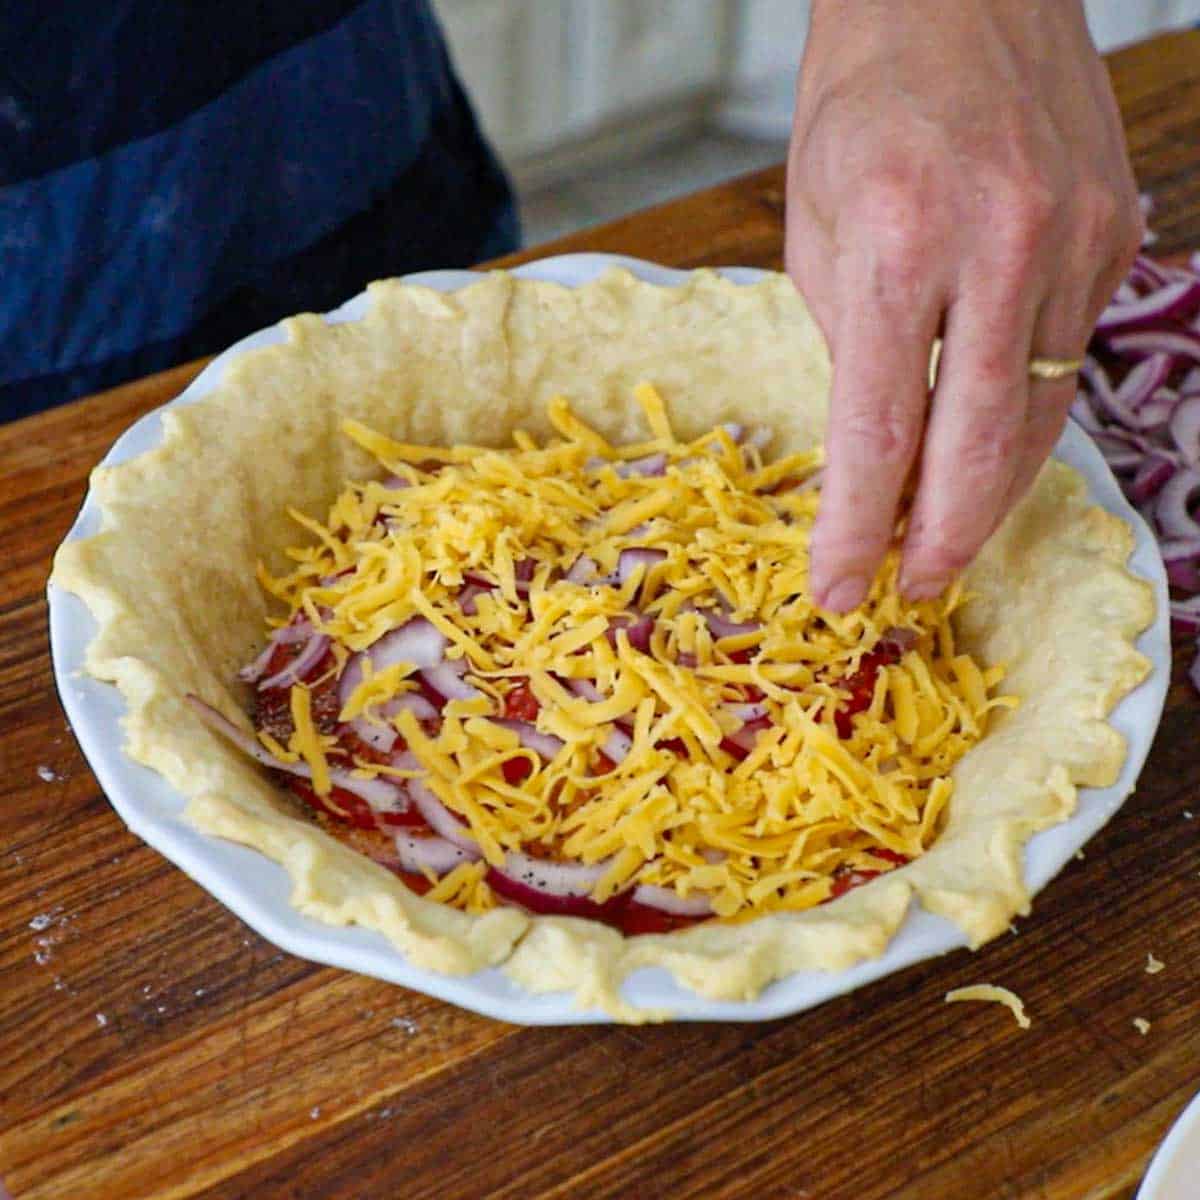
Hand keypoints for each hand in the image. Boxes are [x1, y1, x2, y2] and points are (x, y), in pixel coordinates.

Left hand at [786, 0, 1142, 609]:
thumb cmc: (861, 103)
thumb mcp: (813, 230)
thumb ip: (851, 345)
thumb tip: (879, 447)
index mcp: (901, 242)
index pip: (880, 433)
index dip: (858, 529)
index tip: (838, 589)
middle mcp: (1002, 244)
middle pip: (980, 447)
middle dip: (944, 540)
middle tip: (911, 591)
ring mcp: (1075, 239)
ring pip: (1038, 417)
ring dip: (991, 498)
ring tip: (948, 545)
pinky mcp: (1114, 234)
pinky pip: (1063, 359)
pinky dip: (1024, 418)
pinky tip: (989, 450)